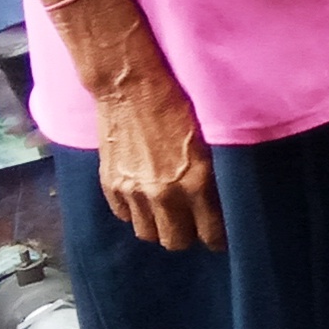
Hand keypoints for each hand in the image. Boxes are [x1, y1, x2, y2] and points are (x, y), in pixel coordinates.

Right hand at [57, 0, 223, 251]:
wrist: (130, 86)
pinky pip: (124, 216)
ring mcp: (133, 192)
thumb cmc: (177, 105)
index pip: (210, 233)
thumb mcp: (207, 140)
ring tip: (166, 212)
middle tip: (192, 224)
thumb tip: (218, 202)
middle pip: (175, 242)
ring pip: (147, 234)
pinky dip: (134, 211)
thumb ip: (210, 176)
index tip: (218, 237)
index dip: (216, 238)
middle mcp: (164, 194)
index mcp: (196, 181)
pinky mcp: (110, 185)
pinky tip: (143, 197)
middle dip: (186, 236)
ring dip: (158, 226)